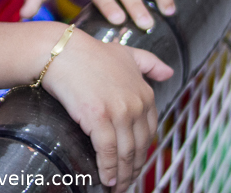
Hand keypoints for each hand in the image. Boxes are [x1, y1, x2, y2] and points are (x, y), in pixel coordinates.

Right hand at [41, 29, 173, 191]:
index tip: (135, 162)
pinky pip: (107, 152)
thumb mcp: (126, 53)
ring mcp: (119, 112)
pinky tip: (106, 179)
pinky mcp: (99, 118)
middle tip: (126, 182)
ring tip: (116, 187)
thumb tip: (169, 73)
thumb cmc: (89, 52)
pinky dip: (108, 169)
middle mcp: (136, 104)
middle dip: (133, 168)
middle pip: (139, 147)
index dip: (142, 152)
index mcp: (145, 93)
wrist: (61, 51)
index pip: (149, 132)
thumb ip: (149, 63)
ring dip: (122, 175)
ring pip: (125, 153)